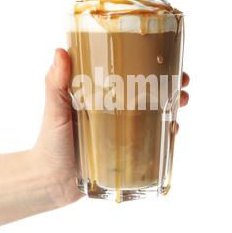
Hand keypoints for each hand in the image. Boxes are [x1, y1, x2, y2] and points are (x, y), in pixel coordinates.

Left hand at [31, 48, 189, 206]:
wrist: (51, 182)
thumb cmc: (49, 143)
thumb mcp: (54, 110)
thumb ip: (55, 84)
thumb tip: (61, 50)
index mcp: (98, 96)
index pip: (126, 73)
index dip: (146, 64)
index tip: (163, 56)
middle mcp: (114, 110)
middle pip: (146, 92)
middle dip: (168, 84)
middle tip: (182, 81)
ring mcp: (122, 132)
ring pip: (153, 113)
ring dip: (172, 105)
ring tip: (182, 101)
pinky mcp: (127, 152)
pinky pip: (151, 140)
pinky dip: (166, 133)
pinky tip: (173, 129)